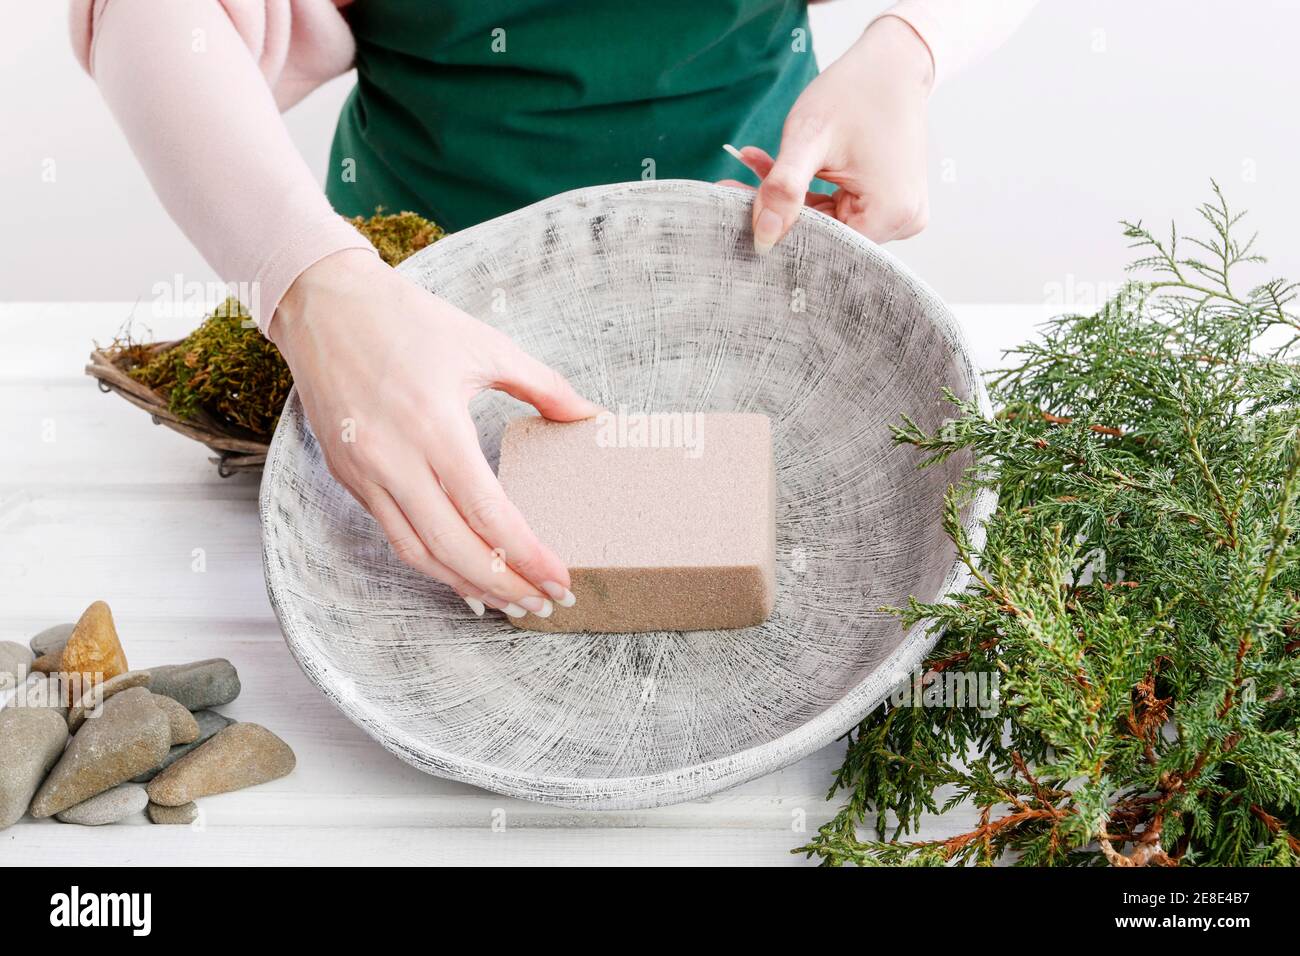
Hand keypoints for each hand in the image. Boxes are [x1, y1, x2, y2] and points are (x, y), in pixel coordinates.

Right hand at [271, 249, 596, 619]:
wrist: (322, 304)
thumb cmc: (407, 320)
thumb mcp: (485, 345)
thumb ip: (544, 385)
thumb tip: (590, 415)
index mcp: (435, 427)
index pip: (489, 514)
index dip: (527, 556)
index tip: (561, 579)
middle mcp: (396, 460)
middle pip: (455, 549)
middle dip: (504, 585)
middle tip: (544, 603)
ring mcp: (366, 474)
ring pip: (418, 554)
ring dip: (466, 585)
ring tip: (509, 601)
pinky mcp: (348, 477)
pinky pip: (393, 535)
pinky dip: (431, 563)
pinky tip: (461, 572)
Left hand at [720, 16, 933, 250]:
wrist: (891, 63)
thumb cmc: (854, 92)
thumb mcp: (809, 138)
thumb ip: (784, 188)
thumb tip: (763, 238)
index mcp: (890, 214)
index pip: (824, 243)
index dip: (779, 228)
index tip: (737, 208)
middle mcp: (902, 222)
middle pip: (827, 234)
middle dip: (782, 210)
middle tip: (734, 186)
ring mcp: (900, 214)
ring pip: (829, 221)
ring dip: (792, 197)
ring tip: (756, 164)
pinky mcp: (891, 203)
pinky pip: (841, 208)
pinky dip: (810, 190)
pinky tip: (780, 166)